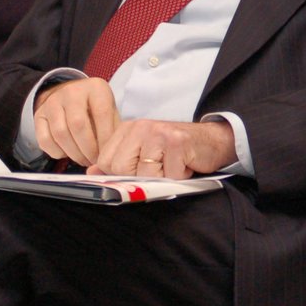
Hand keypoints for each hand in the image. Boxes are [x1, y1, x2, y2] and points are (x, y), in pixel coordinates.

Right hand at [34, 77, 119, 166]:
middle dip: (88, 149)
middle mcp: (72, 91)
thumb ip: (113, 130)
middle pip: (78, 125)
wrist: (70, 97)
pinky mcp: (39, 115)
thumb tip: (111, 154)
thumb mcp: (110, 112)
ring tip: (84, 159)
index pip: (102, 113)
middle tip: (94, 161)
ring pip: (60, 134)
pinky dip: (57, 153)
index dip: (105, 138)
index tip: (106, 154)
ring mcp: (53, 102)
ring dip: (74, 154)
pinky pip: (45, 140)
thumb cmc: (95, 109)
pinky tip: (67, 153)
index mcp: (95, 88)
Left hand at [88, 118, 236, 177]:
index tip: (140, 173)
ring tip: (173, 166)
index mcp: (127, 129)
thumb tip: (92, 173)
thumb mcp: (143, 153)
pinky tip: (185, 165)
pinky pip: (169, 176)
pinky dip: (179, 177)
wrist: (213, 140)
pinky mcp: (176, 142)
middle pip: (121, 169)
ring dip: (163, 178)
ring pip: (144, 175)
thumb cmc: (177, 150)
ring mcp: (158, 133)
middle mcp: (140, 127)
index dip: (121, 176)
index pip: (105, 162)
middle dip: (141, 178)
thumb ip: (117, 161)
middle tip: (159, 168)